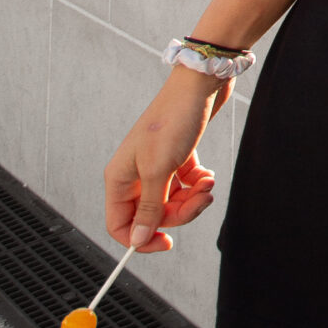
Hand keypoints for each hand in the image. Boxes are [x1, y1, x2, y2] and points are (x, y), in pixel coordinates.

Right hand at [105, 66, 227, 252]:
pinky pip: (185, 185)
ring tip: (207, 183)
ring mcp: (156, 166)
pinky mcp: (176, 157)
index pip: (120, 224)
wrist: (200, 85)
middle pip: (153, 215)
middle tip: (201, 200)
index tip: (167, 242)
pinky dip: (198, 183)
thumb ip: (149, 207)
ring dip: (193, 198)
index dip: (141, 239)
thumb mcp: (159, 169)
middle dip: (180, 213)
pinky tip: (207, 174)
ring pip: (172, 202)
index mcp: (120, 178)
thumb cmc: (174, 120)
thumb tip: (137, 240)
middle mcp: (135, 174)